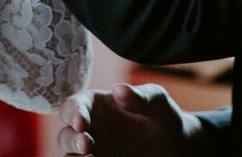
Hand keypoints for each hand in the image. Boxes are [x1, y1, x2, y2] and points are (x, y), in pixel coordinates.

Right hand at [58, 83, 212, 156]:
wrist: (175, 145)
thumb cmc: (162, 116)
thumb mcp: (157, 101)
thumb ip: (140, 96)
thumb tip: (119, 90)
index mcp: (95, 105)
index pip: (73, 106)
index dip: (73, 112)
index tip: (82, 122)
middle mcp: (89, 129)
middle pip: (65, 134)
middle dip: (71, 140)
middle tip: (87, 144)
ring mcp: (93, 151)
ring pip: (69, 156)